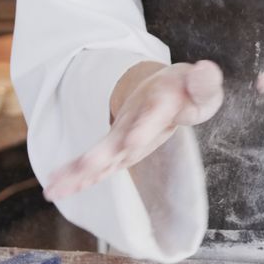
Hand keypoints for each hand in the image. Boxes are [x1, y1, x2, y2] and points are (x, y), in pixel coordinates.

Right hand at [43, 61, 223, 200]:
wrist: (161, 86)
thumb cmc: (185, 90)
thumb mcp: (201, 86)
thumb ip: (204, 83)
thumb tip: (208, 71)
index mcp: (158, 103)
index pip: (150, 115)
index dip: (141, 127)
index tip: (131, 141)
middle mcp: (133, 120)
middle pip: (115, 138)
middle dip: (100, 154)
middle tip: (86, 167)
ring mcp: (122, 136)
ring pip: (99, 155)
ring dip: (78, 171)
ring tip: (55, 189)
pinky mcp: (117, 150)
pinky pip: (97, 166)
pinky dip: (76, 178)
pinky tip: (55, 191)